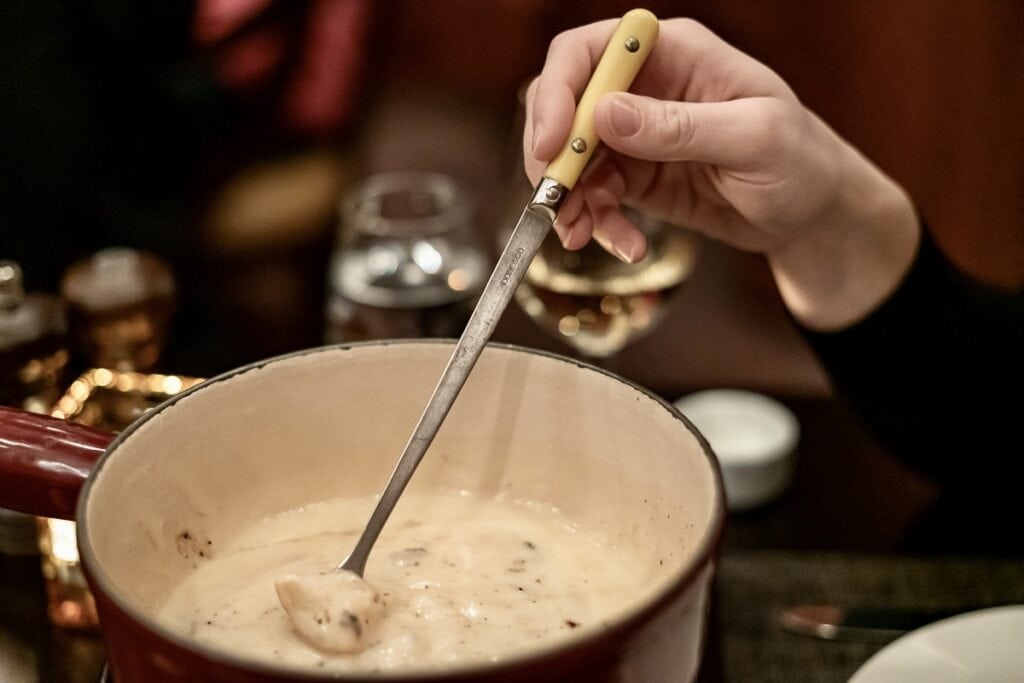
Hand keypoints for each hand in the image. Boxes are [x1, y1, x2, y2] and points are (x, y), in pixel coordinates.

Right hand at [525, 18, 918, 329]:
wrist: (811, 214)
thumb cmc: (800, 160)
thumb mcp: (753, 139)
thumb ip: (680, 126)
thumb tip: (606, 115)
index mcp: (673, 54)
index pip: (587, 52)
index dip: (557, 92)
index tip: (549, 145)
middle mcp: (644, 88)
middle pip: (563, 105)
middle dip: (552, 155)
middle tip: (555, 200)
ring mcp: (635, 134)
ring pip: (571, 158)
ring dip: (569, 200)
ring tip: (583, 236)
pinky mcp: (634, 177)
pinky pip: (594, 197)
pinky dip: (598, 224)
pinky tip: (626, 246)